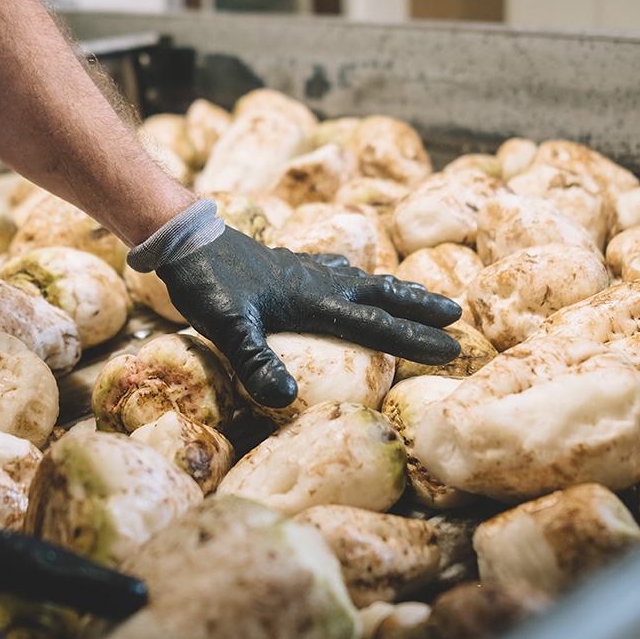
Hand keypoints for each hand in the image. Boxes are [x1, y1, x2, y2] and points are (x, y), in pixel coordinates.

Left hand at [156, 227, 462, 406]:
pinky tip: (349, 274)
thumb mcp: (226, 327)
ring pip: (362, 280)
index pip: (376, 325)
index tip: (452, 347)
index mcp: (313, 302)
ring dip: (393, 291)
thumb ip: (255, 361)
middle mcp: (317, 283)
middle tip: (456, 315)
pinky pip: (333, 271)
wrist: (183, 239)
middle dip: (419, 308)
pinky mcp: (285, 266)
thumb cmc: (205, 283)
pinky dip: (353, 275)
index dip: (415, 339)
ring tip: (419, 297)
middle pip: (381, 296)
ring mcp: (303, 272)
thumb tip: (283, 399)